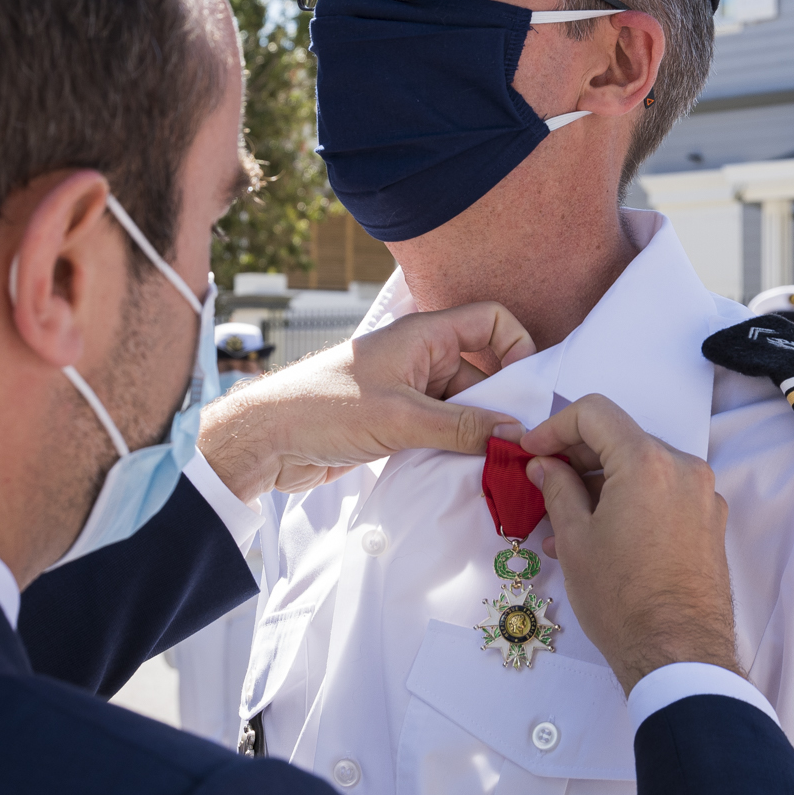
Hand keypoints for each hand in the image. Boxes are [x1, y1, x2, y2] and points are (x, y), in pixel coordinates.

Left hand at [199, 301, 536, 501]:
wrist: (266, 440)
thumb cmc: (323, 408)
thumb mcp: (401, 418)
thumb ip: (461, 427)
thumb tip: (515, 434)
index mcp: (423, 336)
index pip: (490, 322)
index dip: (517, 347)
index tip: (528, 390)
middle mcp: (419, 359)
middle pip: (483, 373)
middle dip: (500, 406)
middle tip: (519, 444)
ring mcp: (407, 392)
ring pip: (462, 408)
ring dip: (477, 434)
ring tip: (495, 465)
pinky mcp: (395, 424)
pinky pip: (440, 431)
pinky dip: (454, 449)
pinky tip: (465, 472)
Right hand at [520, 394, 737, 694]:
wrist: (677, 654)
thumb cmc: (622, 598)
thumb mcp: (575, 539)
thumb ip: (557, 489)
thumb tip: (545, 465)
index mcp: (648, 462)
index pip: (595, 414)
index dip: (554, 426)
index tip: (532, 450)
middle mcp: (684, 469)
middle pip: (621, 439)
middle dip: (577, 457)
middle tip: (542, 484)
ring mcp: (703, 497)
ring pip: (642, 469)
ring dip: (601, 483)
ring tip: (565, 523)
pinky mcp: (709, 523)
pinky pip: (663, 494)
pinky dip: (630, 501)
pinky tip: (601, 536)